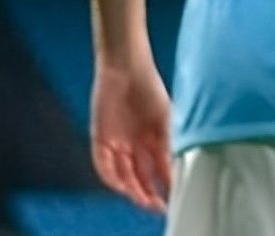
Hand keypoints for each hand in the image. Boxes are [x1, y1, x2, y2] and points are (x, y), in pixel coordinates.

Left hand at [91, 58, 174, 212]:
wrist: (126, 68)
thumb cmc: (150, 89)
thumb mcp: (165, 119)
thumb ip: (168, 146)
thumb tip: (174, 171)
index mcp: (153, 141)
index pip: (160, 171)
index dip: (166, 186)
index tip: (172, 199)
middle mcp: (135, 146)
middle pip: (140, 177)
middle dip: (148, 194)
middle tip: (156, 206)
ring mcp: (117, 143)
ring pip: (123, 175)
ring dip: (131, 189)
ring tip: (141, 199)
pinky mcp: (100, 139)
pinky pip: (103, 164)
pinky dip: (111, 176)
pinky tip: (121, 184)